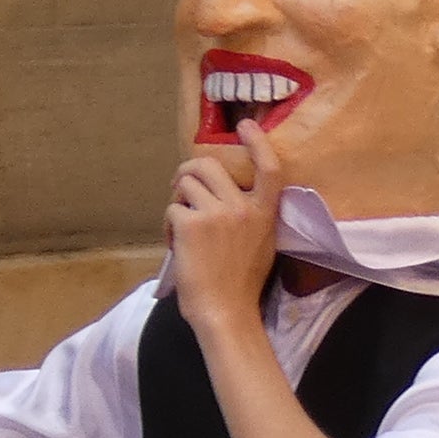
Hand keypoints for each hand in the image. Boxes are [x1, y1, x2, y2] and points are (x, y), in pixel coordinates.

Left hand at [166, 132, 284, 320]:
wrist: (225, 312)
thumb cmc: (242, 285)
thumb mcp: (262, 244)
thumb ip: (252, 216)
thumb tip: (227, 193)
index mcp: (265, 212)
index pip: (269, 167)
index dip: (258, 142)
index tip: (246, 125)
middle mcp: (243, 207)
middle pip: (208, 165)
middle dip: (188, 172)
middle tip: (181, 189)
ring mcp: (217, 214)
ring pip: (185, 184)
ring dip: (177, 200)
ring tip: (181, 226)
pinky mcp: (191, 224)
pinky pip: (171, 209)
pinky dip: (168, 226)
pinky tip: (176, 245)